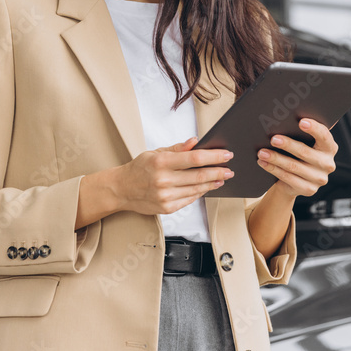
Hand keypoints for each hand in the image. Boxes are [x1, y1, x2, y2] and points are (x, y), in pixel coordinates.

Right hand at [116, 136, 233, 214]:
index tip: (227, 154)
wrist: (121, 189)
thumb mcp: (155, 152)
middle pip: (199, 176)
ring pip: (197, 189)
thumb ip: (177, 148)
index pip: (194, 158)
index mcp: (161, 162)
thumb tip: (195, 142)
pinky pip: (189, 199)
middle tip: (229, 169)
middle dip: (218, 171)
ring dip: (212, 183)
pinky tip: (206, 187)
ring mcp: (165, 196)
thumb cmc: (139, 168)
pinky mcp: (167, 208)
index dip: (214, 157)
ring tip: (221, 178)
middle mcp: (163, 180)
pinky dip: (199, 193)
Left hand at [257, 118, 336, 197]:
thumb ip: (299, 134)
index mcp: (329, 148)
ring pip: (293, 166)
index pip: (324, 136)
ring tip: (262, 152)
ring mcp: (319, 178)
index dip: (314, 128)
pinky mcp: (309, 189)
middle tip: (273, 139)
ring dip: (275, 158)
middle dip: (287, 144)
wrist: (296, 180)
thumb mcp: (303, 144)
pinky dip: (273, 169)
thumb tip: (281, 123)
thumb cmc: (298, 154)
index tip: (301, 122)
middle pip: (305, 152)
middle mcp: (328, 164)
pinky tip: (263, 163)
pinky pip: (287, 178)